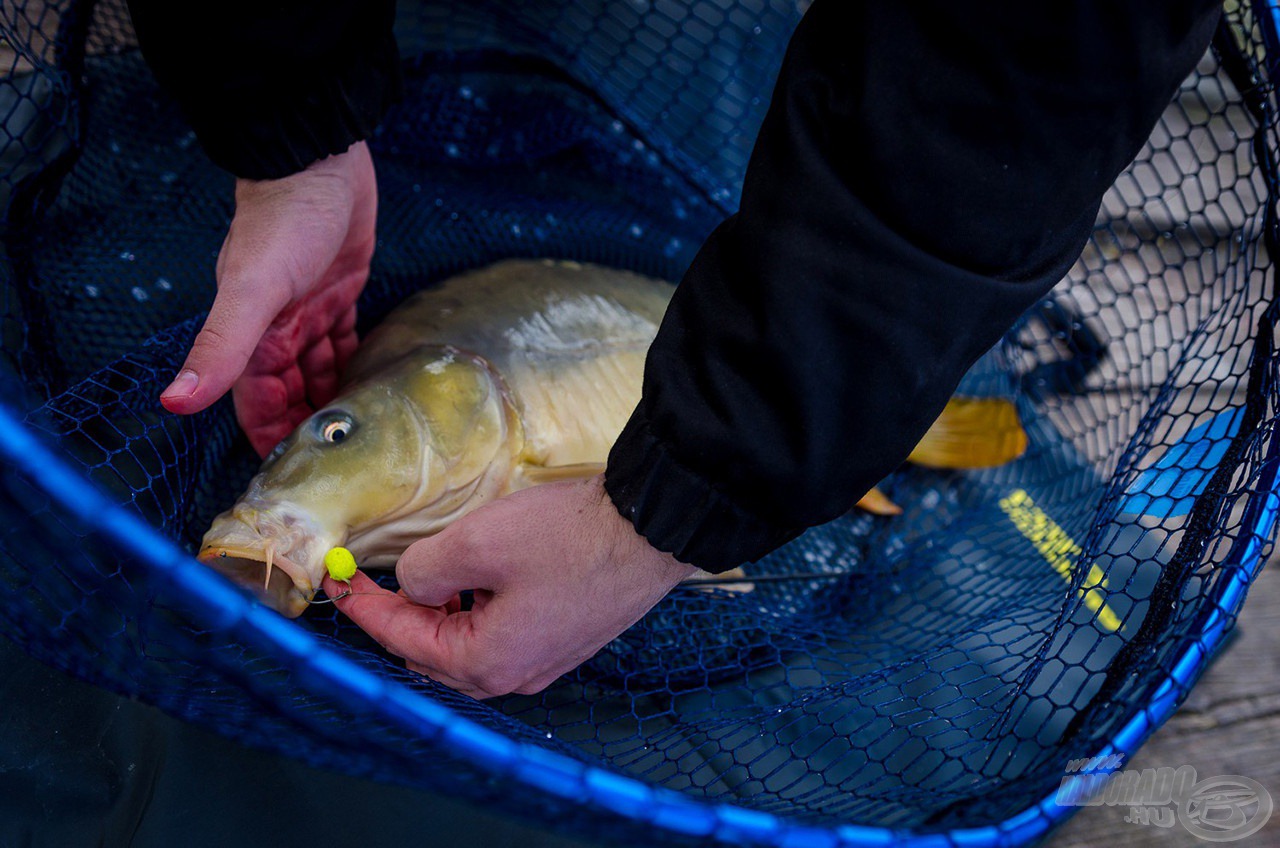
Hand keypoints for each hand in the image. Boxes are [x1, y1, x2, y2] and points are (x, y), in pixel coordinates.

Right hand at [159, 141, 376, 456]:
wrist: (318, 160)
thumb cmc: (283, 221)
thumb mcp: (252, 289)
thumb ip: (220, 346)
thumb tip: (174, 402)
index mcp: (253, 337)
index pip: (257, 405)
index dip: (270, 442)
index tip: (291, 482)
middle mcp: (278, 331)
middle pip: (290, 396)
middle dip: (308, 429)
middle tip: (341, 469)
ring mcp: (309, 312)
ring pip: (318, 374)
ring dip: (334, 402)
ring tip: (363, 441)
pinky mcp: (339, 293)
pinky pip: (342, 343)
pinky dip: (352, 367)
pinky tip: (372, 390)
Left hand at [326, 475, 696, 697]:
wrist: (651, 531)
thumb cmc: (568, 539)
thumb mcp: (477, 543)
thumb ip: (424, 570)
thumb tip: (415, 584)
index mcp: (485, 662)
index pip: (403, 640)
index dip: (363, 608)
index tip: (337, 580)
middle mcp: (514, 675)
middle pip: (434, 654)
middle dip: (397, 618)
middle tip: (368, 581)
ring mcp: (544, 661)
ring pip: (468, 645)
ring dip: (438, 614)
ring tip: (420, 576)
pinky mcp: (565, 639)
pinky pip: (502, 635)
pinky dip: (473, 612)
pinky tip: (474, 581)